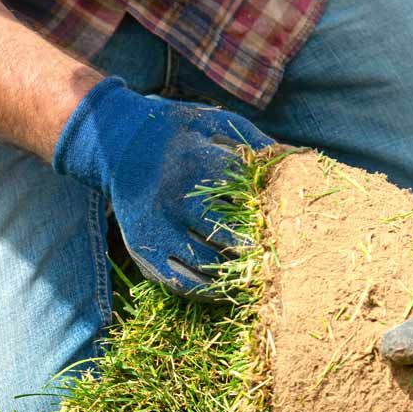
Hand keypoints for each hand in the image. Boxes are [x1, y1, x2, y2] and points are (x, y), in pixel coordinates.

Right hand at [53, 76, 272, 296]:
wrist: (116, 144)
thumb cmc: (176, 133)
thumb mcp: (212, 121)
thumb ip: (252, 141)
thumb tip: (296, 162)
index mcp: (193, 161)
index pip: (245, 194)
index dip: (272, 210)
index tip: (291, 222)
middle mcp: (171, 197)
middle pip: (228, 234)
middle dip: (258, 246)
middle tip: (279, 255)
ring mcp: (154, 227)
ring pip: (207, 264)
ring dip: (237, 272)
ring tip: (257, 273)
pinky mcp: (142, 250)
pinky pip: (181, 281)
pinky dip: (208, 289)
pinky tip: (226, 284)